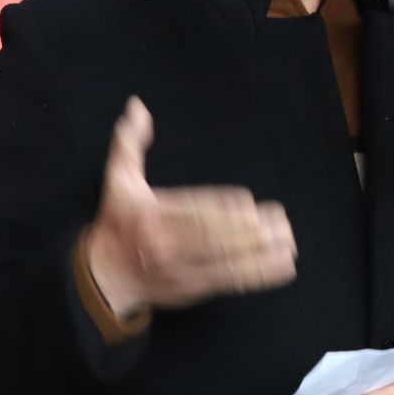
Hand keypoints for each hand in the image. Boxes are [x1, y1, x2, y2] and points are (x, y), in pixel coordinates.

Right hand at [84, 97, 297, 316]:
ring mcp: (181, 269)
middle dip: (248, 233)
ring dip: (260, 255)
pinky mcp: (193, 288)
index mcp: (151, 214)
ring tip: (288, 245)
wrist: (105, 277)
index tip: (247, 203)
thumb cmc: (118, 222)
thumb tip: (137, 106)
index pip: (190, 210)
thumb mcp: (118, 179)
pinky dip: (258, 275)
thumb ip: (129, 143)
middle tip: (281, 224)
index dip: (220, 208)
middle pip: (212, 238)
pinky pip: (228, 281)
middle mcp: (166, 243)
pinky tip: (283, 267)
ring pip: (224, 262)